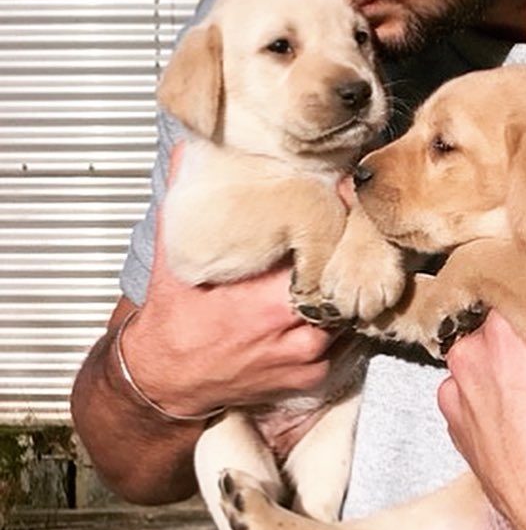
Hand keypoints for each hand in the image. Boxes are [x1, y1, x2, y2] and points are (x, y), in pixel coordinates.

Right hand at [120, 145, 347, 455]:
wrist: (166, 381)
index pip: (322, 250)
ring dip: (345, 287)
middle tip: (354, 226)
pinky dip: (340, 320)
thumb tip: (192, 148)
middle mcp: (292, 329)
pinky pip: (345, 341)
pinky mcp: (312, 375)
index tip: (346, 196)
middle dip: (347, 253)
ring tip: (346, 262)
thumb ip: (187, 201)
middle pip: (343, 280)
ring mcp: (306, 355)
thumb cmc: (174, 321)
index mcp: (264, 298)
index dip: (337, 221)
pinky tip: (331, 300)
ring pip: (348, 310)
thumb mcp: (175, 259)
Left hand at [437, 233, 525, 529]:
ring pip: (479, 352)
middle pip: (496, 317)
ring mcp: (460, 392)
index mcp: (513, 326)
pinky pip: (465, 393)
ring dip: (501, 358)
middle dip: (524, 323)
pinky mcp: (456, 427)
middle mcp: (475, 353)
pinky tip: (518, 406)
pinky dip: (486, 393)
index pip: (515, 279)